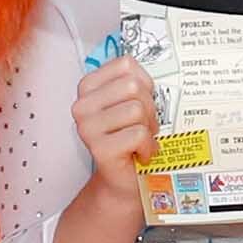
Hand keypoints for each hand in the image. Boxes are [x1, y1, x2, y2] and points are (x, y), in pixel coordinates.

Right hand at [70, 44, 164, 194]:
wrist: (124, 178)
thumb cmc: (130, 137)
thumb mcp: (131, 101)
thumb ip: (137, 82)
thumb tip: (160, 69)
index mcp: (88, 87)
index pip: (125, 64)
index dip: (144, 82)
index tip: (140, 99)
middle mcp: (82, 106)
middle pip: (133, 86)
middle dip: (149, 107)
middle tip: (144, 124)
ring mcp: (88, 128)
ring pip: (136, 110)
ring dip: (148, 128)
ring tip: (142, 138)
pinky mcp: (99, 149)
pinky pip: (138, 134)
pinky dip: (148, 146)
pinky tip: (140, 152)